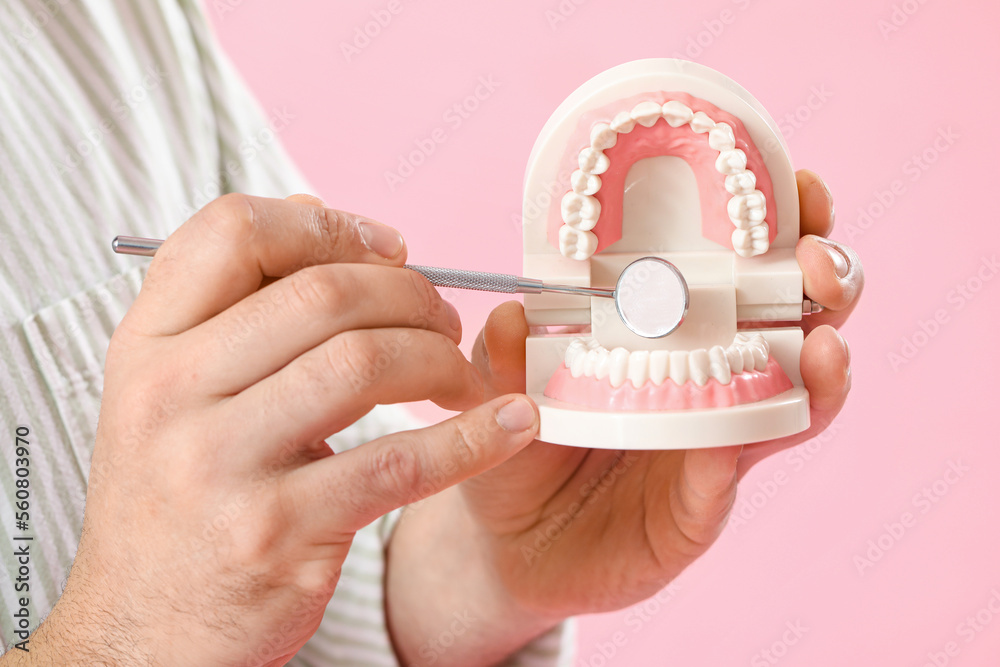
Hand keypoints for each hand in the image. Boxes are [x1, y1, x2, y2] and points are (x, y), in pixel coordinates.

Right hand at [4, 194, 538, 665]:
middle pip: (322, 293)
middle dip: (409, 294)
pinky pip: (399, 463)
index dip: (329, 224)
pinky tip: (509, 424)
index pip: (232, 231)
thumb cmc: (176, 500)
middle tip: (445, 318)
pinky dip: (471, 437)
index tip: (392, 249)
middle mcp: (172, 395)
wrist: (145, 630)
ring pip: (362, 363)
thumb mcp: (173, 394)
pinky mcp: (277, 532)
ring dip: (438, 358)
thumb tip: (317, 210)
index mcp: (147, 346)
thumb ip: (237, 303)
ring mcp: (221, 465)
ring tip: (458, 376)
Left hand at [386, 170, 862, 664]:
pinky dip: (751, 441)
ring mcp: (716, 439)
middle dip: (825, 280)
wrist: (509, 546)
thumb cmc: (515, 445)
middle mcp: (709, 376)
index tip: (791, 187)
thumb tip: (512, 314)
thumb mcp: (498, 392)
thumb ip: (504, 357)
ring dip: (822, 364)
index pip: (735, 264)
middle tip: (818, 260)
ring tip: (822, 343)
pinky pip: (735, 468)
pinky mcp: (702, 503)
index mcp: (666, 329)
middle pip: (796, 318)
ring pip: (798, 394)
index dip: (775, 223)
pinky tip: (750, 422)